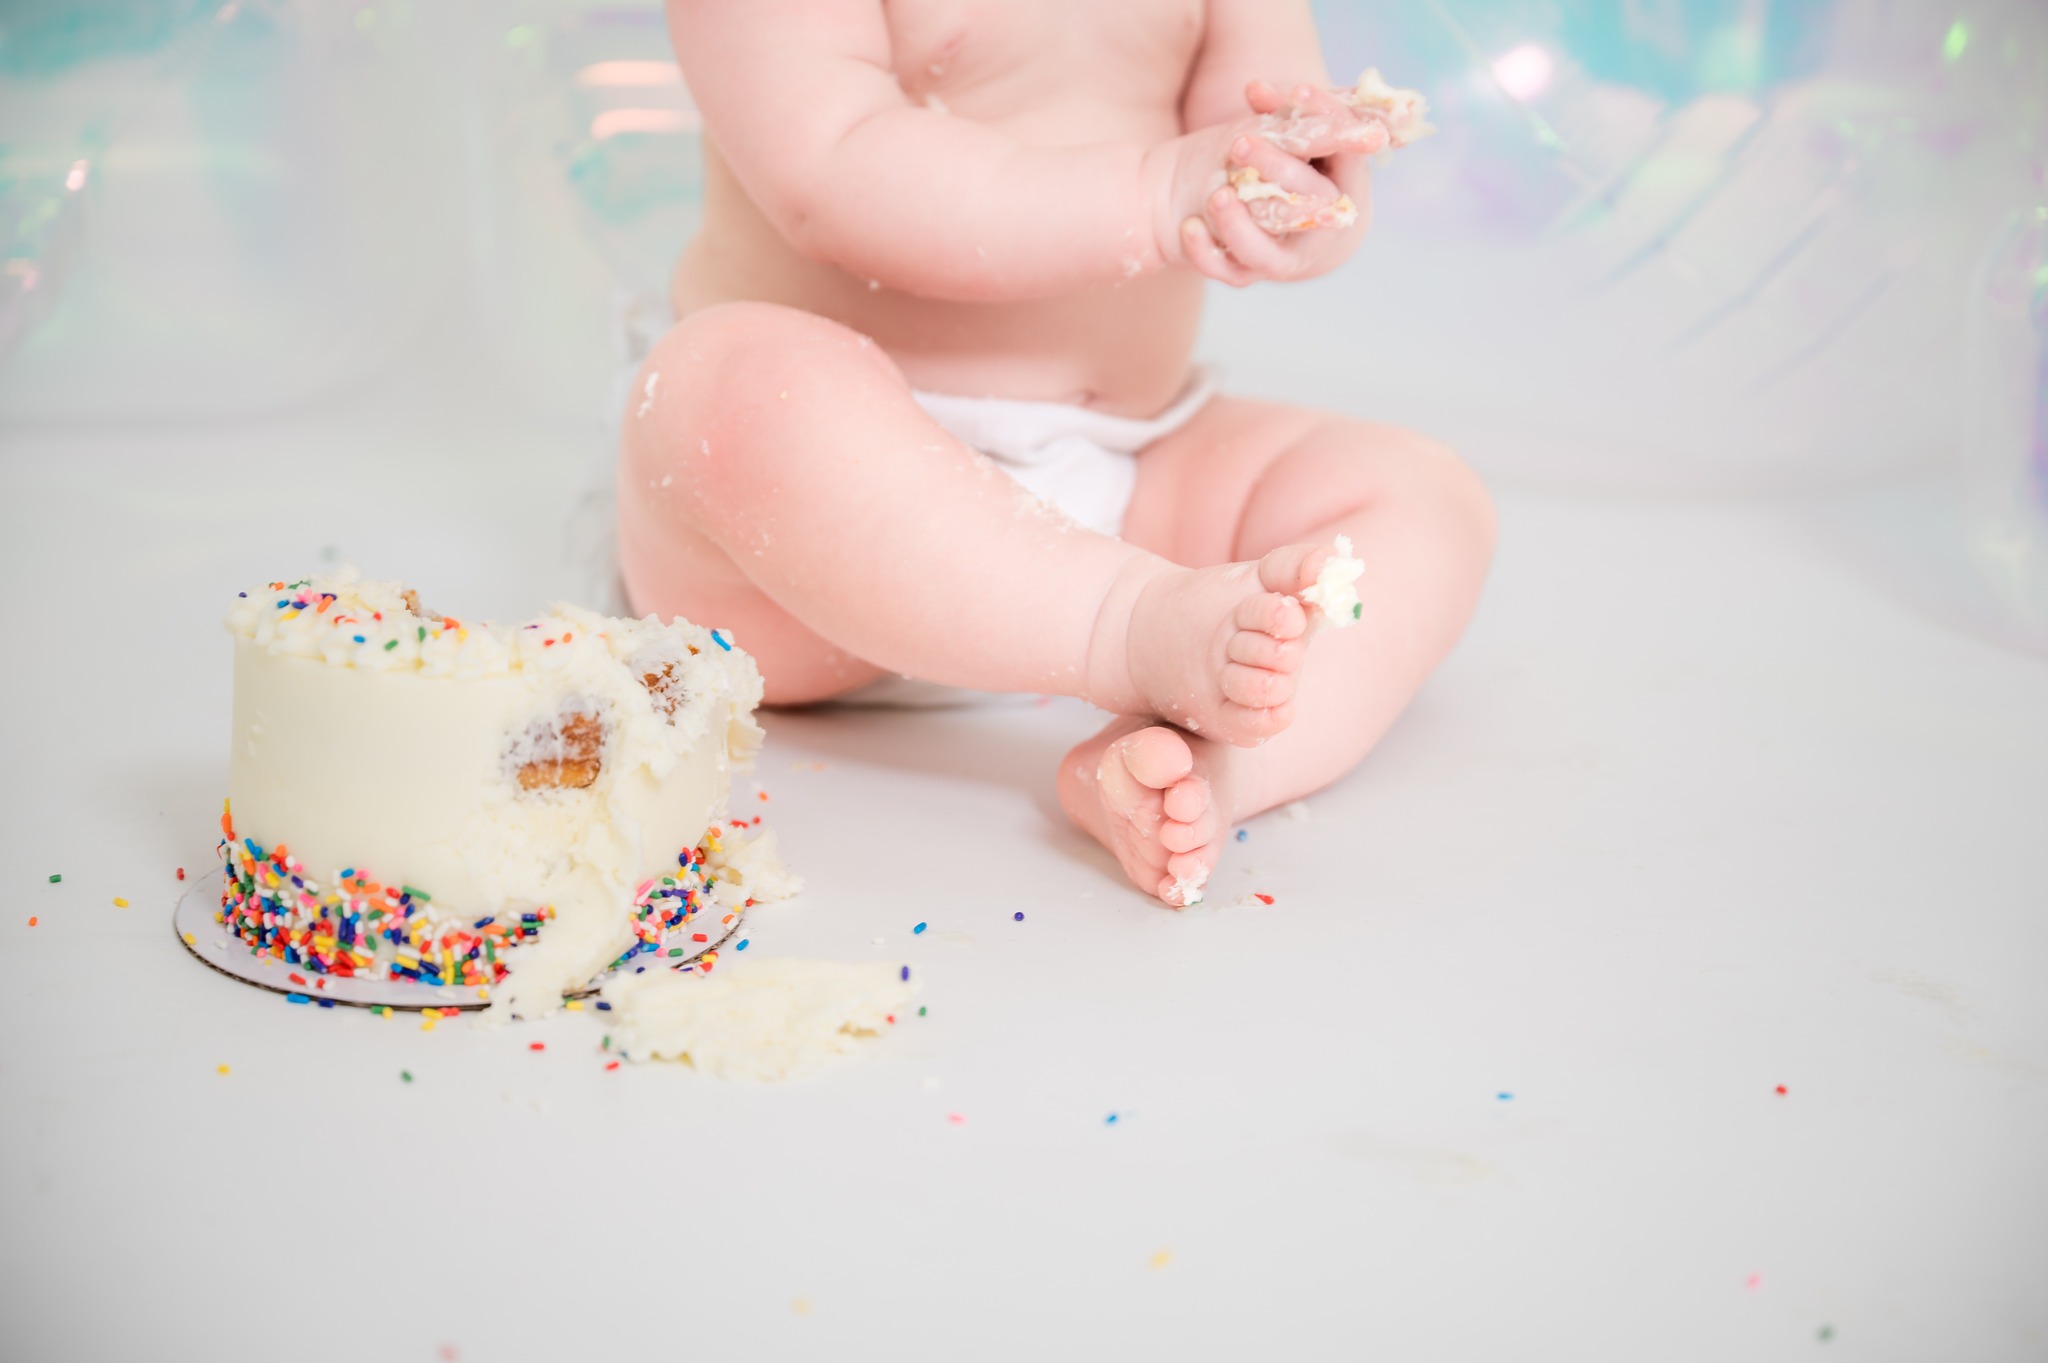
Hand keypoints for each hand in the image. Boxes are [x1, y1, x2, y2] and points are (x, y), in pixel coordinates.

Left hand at [1156, 101, 1370, 285]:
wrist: (1266, 222)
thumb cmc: (1284, 166)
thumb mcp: (1287, 136)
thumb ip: (1277, 111)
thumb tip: (1254, 88)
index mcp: (1344, 187)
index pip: (1348, 152)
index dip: (1328, 118)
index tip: (1301, 90)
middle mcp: (1319, 229)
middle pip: (1307, 201)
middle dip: (1275, 168)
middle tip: (1239, 142)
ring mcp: (1284, 258)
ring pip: (1266, 253)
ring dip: (1239, 226)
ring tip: (1218, 195)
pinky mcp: (1248, 273)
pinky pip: (1229, 273)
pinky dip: (1207, 254)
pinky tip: (1189, 226)